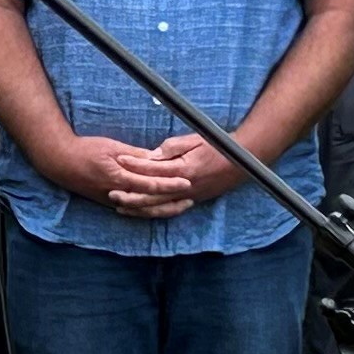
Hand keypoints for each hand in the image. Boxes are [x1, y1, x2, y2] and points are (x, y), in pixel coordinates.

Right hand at [57, 134, 195, 217]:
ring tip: (179, 207)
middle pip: (150, 202)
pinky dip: (147, 212)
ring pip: (143, 210)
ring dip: (162, 210)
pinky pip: (133, 211)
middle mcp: (118, 193)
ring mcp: (113, 200)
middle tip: (190, 200)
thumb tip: (156, 158)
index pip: (151, 184)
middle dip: (172, 202)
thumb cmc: (85, 150)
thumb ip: (135, 155)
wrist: (60, 162)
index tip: (187, 182)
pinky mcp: (109, 202)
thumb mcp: (112, 147)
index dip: (170, 184)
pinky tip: (158, 210)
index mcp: (119, 177)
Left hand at [128, 134, 254, 211]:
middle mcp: (184, 187)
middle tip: (111, 192)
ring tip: (120, 207)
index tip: (119, 159)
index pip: (154, 168)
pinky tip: (142, 212)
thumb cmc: (217, 146)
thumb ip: (172, 147)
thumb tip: (153, 155)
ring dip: (139, 208)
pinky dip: (154, 213)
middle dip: (130, 195)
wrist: (242, 161)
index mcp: (184, 169)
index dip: (135, 164)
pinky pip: (169, 210)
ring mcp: (189, 196)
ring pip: (159, 207)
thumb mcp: (194, 140)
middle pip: (152, 194)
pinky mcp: (192, 201)